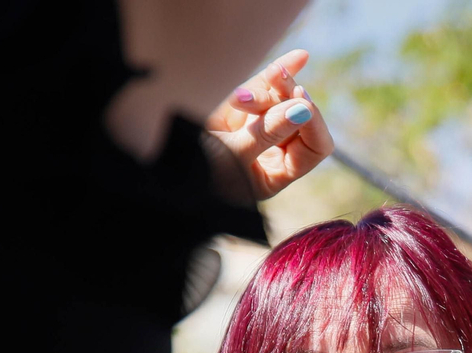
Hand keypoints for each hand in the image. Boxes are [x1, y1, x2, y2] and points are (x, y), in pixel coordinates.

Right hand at [206, 49, 334, 200]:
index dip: (313, 124)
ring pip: (279, 97)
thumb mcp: (232, 157)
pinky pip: (261, 87)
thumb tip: (302, 110)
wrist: (155, 161)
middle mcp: (270, 152)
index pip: (315, 147)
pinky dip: (273, 74)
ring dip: (269, 86)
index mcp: (275, 175)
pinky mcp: (236, 108)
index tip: (300, 106)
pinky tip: (297, 58)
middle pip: (299, 116)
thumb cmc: (195, 173)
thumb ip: (267, 133)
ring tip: (241, 94)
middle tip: (276, 81)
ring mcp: (254, 127)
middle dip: (288, 98)